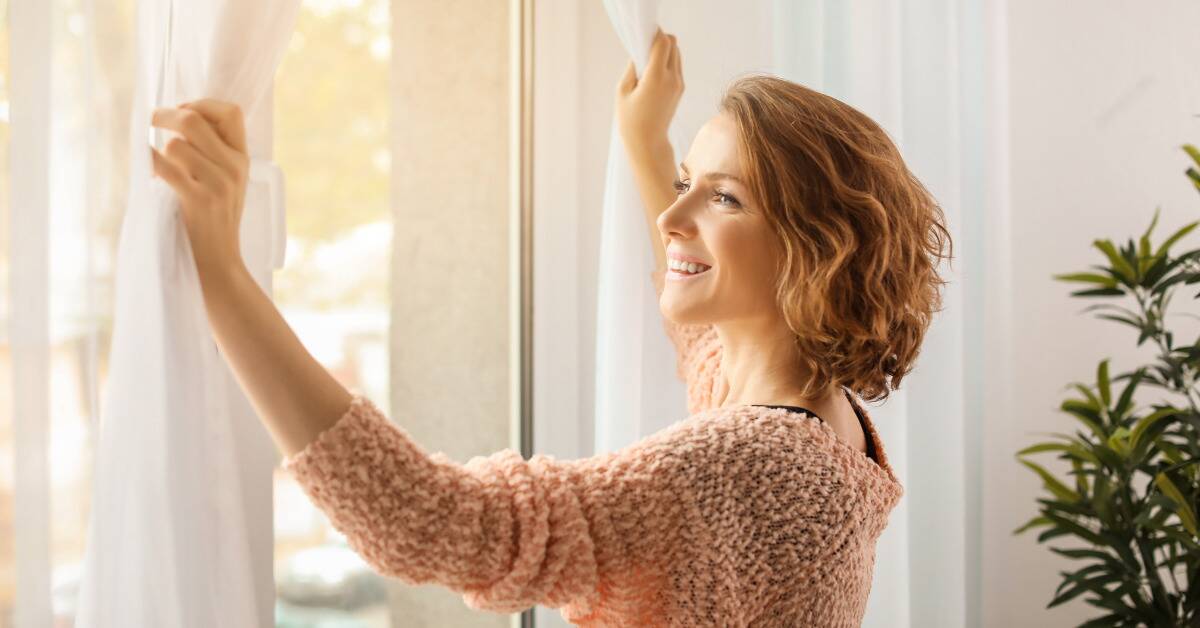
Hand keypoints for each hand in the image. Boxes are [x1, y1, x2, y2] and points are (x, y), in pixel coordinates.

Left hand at [149, 98, 249, 283]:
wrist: (218, 261)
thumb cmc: (214, 220)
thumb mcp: (226, 183)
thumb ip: (213, 153)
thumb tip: (177, 117)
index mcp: (242, 158)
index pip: (231, 111)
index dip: (201, 104)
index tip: (183, 111)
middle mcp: (234, 167)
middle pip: (194, 119)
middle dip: (164, 115)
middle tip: (150, 121)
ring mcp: (219, 184)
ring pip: (175, 144)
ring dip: (158, 153)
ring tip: (159, 169)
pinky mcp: (199, 200)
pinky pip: (163, 166)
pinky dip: (147, 163)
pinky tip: (146, 172)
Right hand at [615, 29, 683, 150]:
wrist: (648, 142)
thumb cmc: (630, 119)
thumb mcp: (623, 91)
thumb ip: (633, 67)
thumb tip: (640, 52)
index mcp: (656, 77)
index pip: (663, 43)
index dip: (654, 34)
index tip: (642, 36)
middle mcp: (672, 78)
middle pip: (673, 44)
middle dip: (659, 41)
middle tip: (643, 49)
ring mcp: (679, 84)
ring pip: (677, 53)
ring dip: (664, 51)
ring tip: (647, 63)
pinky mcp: (680, 89)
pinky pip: (676, 65)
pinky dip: (667, 61)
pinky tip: (652, 72)